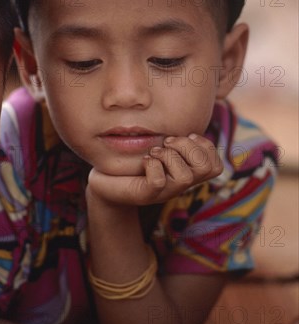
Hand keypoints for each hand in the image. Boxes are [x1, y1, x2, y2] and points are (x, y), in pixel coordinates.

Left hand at [88, 134, 222, 205]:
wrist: (107, 183)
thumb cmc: (134, 162)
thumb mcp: (160, 148)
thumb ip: (176, 140)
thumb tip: (190, 128)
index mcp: (188, 172)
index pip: (216, 166)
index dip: (205, 147)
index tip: (186, 136)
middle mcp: (180, 184)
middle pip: (206, 168)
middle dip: (187, 147)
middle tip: (166, 142)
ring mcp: (165, 192)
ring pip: (184, 177)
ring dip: (168, 156)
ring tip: (153, 152)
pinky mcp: (146, 195)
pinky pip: (158, 181)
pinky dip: (152, 166)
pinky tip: (145, 161)